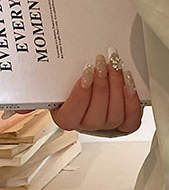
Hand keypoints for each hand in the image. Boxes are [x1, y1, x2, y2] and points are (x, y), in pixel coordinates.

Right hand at [8, 49, 143, 133]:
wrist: (97, 85)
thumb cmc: (72, 86)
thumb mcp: (52, 88)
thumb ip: (33, 98)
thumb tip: (15, 110)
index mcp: (67, 119)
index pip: (72, 115)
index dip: (81, 95)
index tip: (85, 73)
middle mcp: (88, 125)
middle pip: (97, 113)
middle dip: (102, 86)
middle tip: (102, 63)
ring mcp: (109, 125)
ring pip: (116, 114)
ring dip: (117, 88)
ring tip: (116, 67)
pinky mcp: (126, 124)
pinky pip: (132, 120)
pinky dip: (132, 101)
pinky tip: (129, 83)